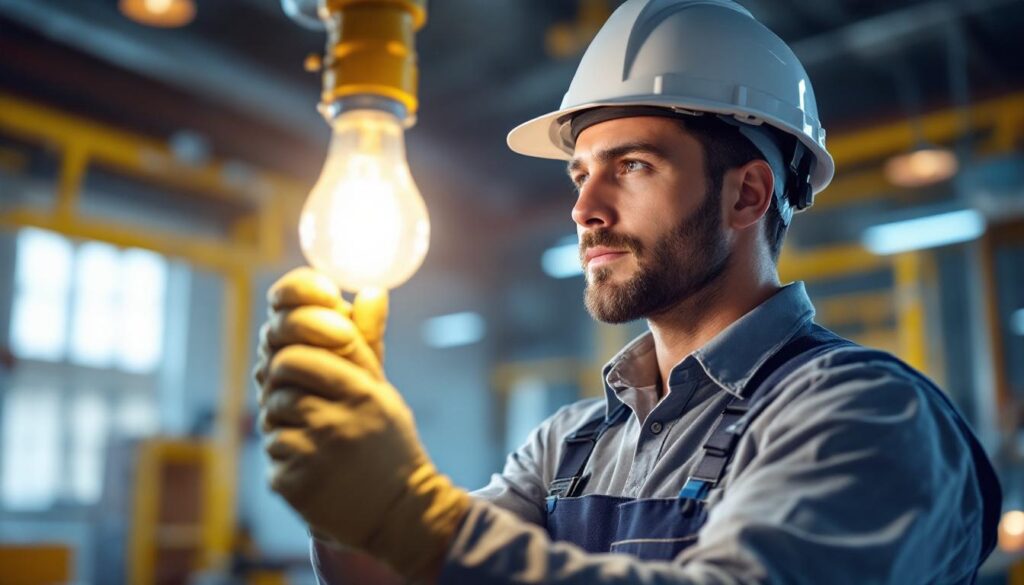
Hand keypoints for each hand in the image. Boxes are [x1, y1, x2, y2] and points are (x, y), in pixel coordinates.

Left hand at [254, 268, 470, 581]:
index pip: (304, 348)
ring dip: (283, 417)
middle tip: (300, 392)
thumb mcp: (383, 391)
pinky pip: (271, 450)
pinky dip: (285, 454)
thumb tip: (369, 290)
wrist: (400, 514)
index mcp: (364, 390)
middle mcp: (340, 418)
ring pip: (270, 410)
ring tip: (313, 434)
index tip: (297, 350)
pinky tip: (311, 464)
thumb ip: (366, 342)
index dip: (292, 343)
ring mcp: (315, 453)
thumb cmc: (388, 444)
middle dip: (282, 376)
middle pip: (280, 371)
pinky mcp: (295, 483)